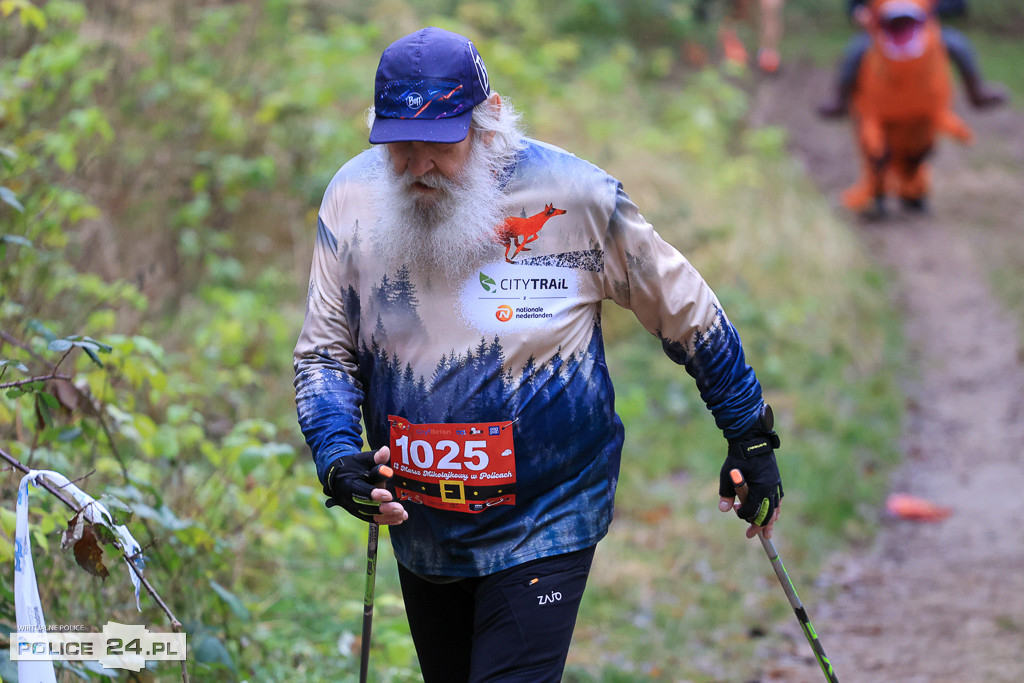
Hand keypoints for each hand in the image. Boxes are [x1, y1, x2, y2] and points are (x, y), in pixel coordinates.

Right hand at [324, 447, 406, 524]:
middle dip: (383, 509)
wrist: (338, 476)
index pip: (361, 491)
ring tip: (403, 515)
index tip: (388, 495)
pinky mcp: (359, 513)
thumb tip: (385, 451)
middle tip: (399, 509)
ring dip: (387, 517)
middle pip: (366, 507)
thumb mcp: (363, 459)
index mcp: (348, 484)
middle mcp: (349, 499)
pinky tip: (399, 519)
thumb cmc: (352, 466)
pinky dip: (385, 520)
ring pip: (370, 516)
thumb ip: (375, 457)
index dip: (374, 494)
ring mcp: (353, 508)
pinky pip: (372, 519)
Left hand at [718, 406, 782, 537]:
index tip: (736, 512)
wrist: (752, 439)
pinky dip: (775, 510)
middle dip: (759, 526)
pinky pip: (778, 500)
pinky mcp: (776, 481)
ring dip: (770, 521)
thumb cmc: (739, 457)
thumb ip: (726, 492)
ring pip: (775, 509)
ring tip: (767, 533)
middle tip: (752, 535)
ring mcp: (775, 485)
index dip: (743, 515)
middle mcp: (771, 488)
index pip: (753, 510)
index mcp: (760, 488)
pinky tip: (773, 515)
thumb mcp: (728, 474)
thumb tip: (723, 509)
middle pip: (767, 514)